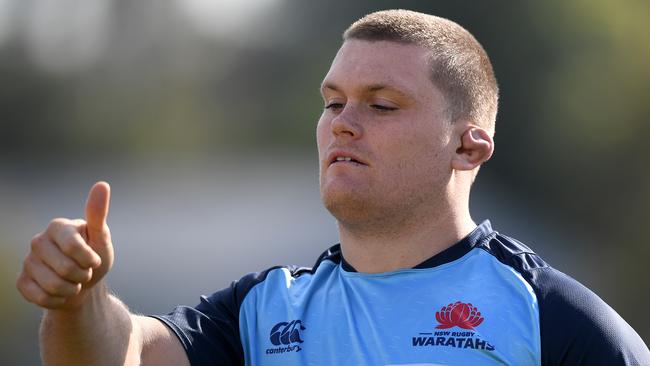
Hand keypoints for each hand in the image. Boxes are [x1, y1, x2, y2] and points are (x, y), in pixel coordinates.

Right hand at [16, 182, 113, 310]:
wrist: (83, 285)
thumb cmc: (94, 257)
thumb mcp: (101, 238)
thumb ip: (98, 214)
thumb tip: (102, 185)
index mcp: (58, 226)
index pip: (74, 246)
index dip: (90, 259)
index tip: (95, 260)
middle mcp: (38, 241)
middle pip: (64, 269)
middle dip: (82, 276)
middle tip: (85, 272)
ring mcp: (28, 261)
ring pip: (53, 286)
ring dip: (72, 290)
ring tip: (75, 282)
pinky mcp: (22, 281)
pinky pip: (41, 297)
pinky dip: (58, 300)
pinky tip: (62, 293)